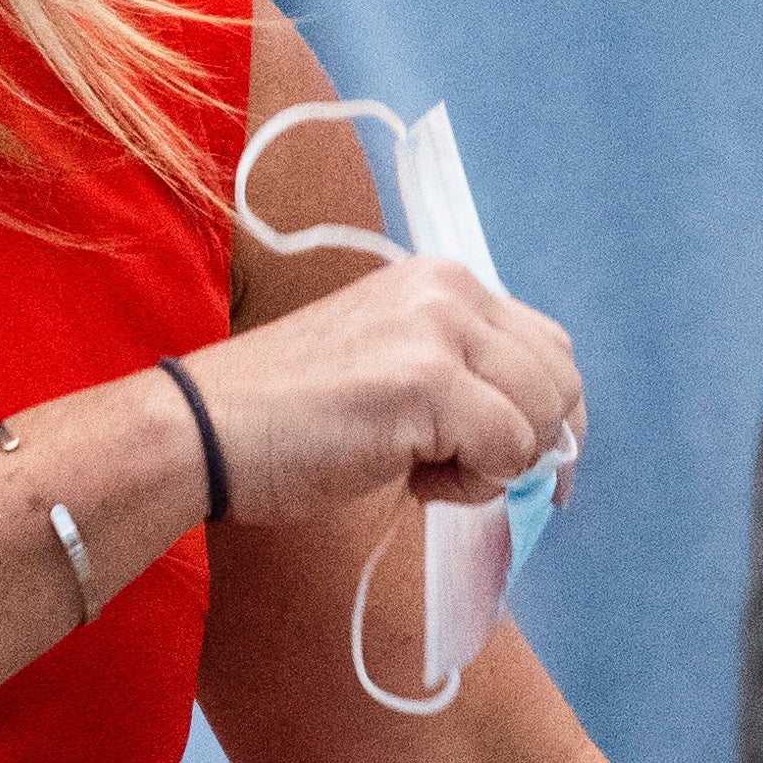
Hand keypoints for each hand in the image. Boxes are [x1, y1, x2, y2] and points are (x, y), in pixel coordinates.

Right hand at [192, 251, 581, 524]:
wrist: (204, 430)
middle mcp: (448, 289)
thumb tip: (545, 438)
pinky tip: (409, 478)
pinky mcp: (426, 382)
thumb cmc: (287, 415)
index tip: (509, 460)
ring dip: (493, 466)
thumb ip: (460, 372)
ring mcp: (437, 331)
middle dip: (523, 441)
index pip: (547, 346)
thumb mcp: (388, 360)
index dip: (541, 414)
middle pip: (559, 380)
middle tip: (451, 466)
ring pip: (540, 418)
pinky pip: (506, 451)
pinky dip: (469, 485)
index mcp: (440, 278)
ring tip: (421, 467)